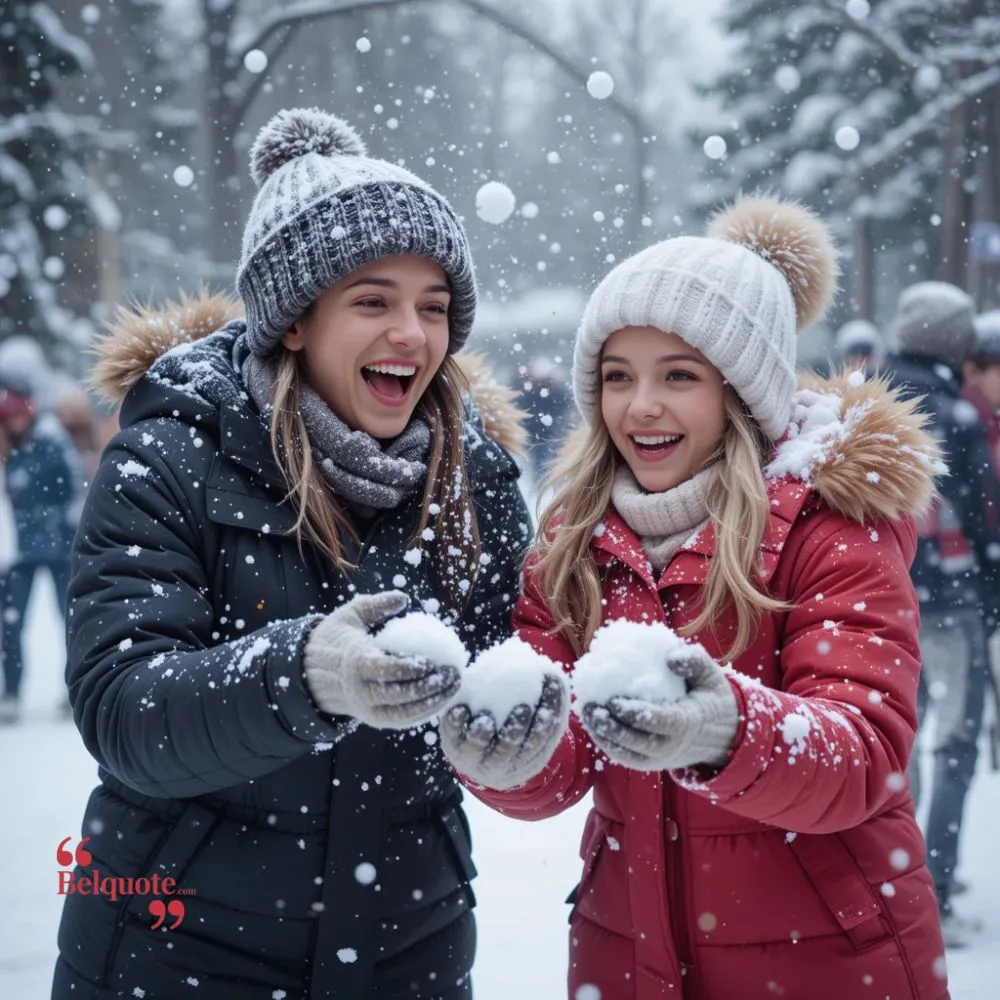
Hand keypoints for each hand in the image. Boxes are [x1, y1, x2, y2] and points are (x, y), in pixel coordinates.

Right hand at [304, 591, 460, 728]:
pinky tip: (442, 699)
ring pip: (405, 713)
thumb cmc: (337, 638)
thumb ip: (376, 605)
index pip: (389, 670)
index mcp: (356, 663)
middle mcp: (362, 691)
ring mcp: (368, 709)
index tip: (435, 660)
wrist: (313, 672)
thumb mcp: (351, 615)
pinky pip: (402, 720)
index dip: (414, 667)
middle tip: (453, 673)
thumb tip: (403, 598)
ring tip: (454, 686)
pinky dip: (423, 712)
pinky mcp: (374, 719)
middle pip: (401, 694)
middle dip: (431, 686)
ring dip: (433, 702)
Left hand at [440, 674, 567, 790]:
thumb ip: (543, 699)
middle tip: (522, 708)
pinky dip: (455, 724)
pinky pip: (452, 737)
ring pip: (479, 751)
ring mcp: (474, 759)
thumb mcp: (532, 720)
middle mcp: (500, 766)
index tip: (547, 701)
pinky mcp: (452, 746)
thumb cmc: (514, 727)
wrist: (481, 754)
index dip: (546, 723)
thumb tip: (551, 673)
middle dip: (516, 731)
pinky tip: (460, 708)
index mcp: (527, 760)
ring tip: (486, 717)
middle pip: (509, 752)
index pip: (540, 742)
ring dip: (482, 735)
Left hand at [580, 646, 737, 771]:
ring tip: (585, 711)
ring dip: (602, 736)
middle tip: (589, 706)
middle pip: (636, 743)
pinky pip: (625, 757)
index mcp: (688, 724)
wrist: (722, 736)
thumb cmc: (711, 699)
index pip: (658, 723)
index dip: (633, 714)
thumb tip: (670, 656)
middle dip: (610, 727)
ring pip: (626, 754)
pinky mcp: (650, 762)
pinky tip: (593, 722)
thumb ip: (695, 662)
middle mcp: (672, 747)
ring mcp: (660, 759)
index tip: (613, 700)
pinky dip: (606, 742)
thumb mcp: (712, 677)